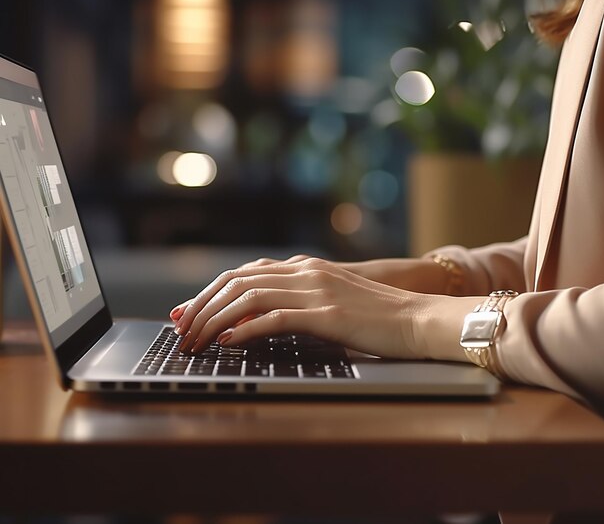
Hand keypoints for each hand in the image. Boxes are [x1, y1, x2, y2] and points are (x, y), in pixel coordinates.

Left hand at [169, 256, 439, 357]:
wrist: (416, 318)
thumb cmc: (375, 316)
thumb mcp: (330, 300)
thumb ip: (297, 300)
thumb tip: (254, 319)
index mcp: (304, 266)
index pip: (244, 272)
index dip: (210, 291)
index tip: (186, 311)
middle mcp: (304, 271)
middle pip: (237, 280)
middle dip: (202, 305)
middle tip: (181, 329)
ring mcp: (315, 290)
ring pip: (248, 296)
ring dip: (215, 320)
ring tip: (195, 341)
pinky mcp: (326, 314)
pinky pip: (274, 317)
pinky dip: (244, 330)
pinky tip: (227, 343)